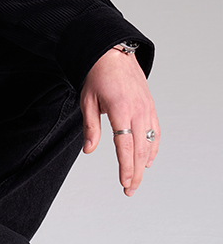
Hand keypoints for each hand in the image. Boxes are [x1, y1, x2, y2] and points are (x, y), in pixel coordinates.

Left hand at [80, 47, 159, 195]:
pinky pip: (156, 132)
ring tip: (136, 180)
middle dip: (135, 173)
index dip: (125, 167)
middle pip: (140, 150)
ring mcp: (147, 109)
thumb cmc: (97, 75)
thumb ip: (91, 127)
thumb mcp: (87, 100)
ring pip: (150, 143)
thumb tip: (89, 150)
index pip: (125, 146)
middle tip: (129, 190)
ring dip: (144, 164)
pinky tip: (148, 160)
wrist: (112, 53)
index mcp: (121, 110)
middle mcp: (138, 111)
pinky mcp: (151, 107)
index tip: (124, 183)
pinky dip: (153, 148)